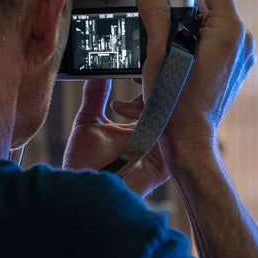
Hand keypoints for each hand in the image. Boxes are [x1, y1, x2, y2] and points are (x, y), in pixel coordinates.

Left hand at [62, 77, 169, 197]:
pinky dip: (168, 123)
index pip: (151, 98)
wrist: (85, 191)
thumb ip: (94, 96)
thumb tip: (96, 72)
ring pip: (171, 119)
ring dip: (164, 102)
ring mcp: (159, 149)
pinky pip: (173, 139)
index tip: (143, 66)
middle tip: (152, 71)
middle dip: (160, 87)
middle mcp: (151, 136)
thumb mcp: (87, 122)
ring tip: (154, 85)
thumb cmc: (84, 163)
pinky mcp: (164, 163)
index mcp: (137, 126)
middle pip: (165, 106)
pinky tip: (157, 107)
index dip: (149, 82)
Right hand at [136, 0, 254, 168]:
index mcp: (229, 30)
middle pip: (205, 2)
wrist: (189, 143)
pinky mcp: (230, 68)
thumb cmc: (176, 105)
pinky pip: (206, 42)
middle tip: (149, 24)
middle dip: (173, 7)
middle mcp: (240, 40)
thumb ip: (155, 13)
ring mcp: (237, 55)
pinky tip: (161, 62)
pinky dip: (184, 44)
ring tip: (151, 50)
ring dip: (175, 28)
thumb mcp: (159, 53)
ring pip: (203, 23)